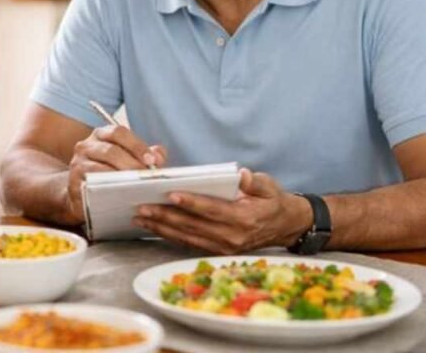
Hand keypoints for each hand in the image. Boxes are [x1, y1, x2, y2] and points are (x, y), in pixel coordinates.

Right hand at [67, 125, 166, 222]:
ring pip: (101, 169)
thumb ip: (146, 155)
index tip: (151, 160)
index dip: (137, 145)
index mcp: (101, 135)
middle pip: (111, 151)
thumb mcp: (128, 160)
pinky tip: (121, 195)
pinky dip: (107, 189)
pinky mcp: (73, 181)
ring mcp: (78, 163)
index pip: (119, 132)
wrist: (82, 196)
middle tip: (147, 178)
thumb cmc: (109, 174)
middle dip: (132, 164)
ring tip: (137, 187)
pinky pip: (91, 185)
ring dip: (121, 179)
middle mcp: (86, 145)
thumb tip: (158, 155)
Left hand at [133, 168, 312, 253]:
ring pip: (187, 237)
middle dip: (166, 216)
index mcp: (245, 219)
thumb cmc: (272, 201)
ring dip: (162, 228)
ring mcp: (224, 247)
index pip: (213, 210)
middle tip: (143, 207)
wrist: (284, 226)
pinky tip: (154, 228)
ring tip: (140, 218)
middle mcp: (232, 237)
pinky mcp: (217, 251)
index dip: (192, 203)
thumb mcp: (270, 186)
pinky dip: (170, 236)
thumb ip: (254, 182)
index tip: (171, 195)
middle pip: (193, 226)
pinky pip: (190, 244)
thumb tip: (241, 175)